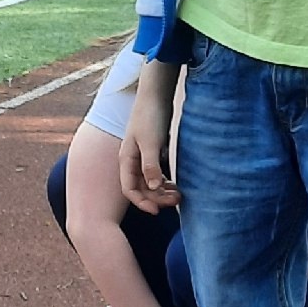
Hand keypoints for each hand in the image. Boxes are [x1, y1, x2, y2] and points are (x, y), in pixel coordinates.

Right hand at [120, 73, 180, 213]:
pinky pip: (157, 173)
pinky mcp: (154, 151)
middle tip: (177, 201)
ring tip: (180, 195)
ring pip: (150, 182)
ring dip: (163, 191)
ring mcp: (143, 156)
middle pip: (141, 188)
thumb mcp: (151, 142)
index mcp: (127, 160)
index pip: (129, 189)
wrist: (156, 95)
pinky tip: (177, 184)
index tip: (158, 211)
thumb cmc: (151, 117)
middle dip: (157, 197)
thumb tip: (154, 187)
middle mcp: (132, 160)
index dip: (142, 202)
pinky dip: (166, 181)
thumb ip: (151, 165)